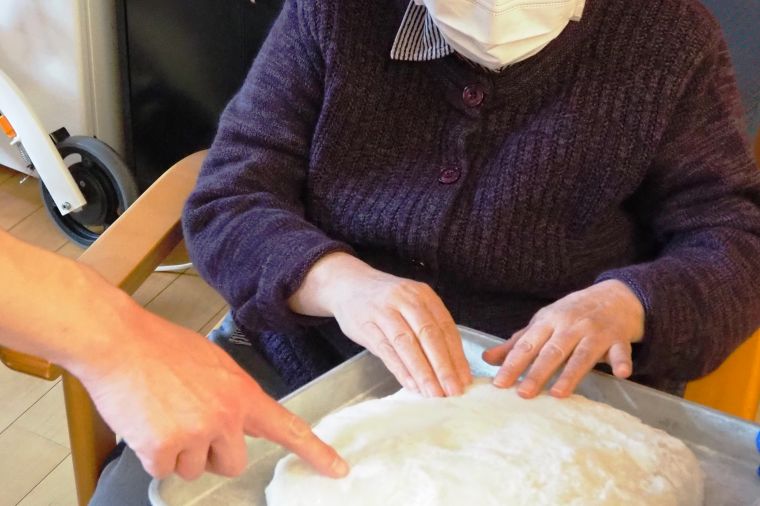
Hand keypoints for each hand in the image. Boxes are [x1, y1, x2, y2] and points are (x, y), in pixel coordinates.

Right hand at [71, 304, 348, 480]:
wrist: (119, 341)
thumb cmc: (162, 347)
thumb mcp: (214, 365)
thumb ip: (234, 394)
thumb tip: (242, 420)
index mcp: (242, 393)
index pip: (288, 428)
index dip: (315, 452)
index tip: (338, 469)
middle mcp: (225, 416)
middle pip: (233, 463)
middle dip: (213, 453)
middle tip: (189, 423)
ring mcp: (195, 433)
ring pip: (195, 469)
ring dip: (179, 452)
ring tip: (163, 415)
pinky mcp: (163, 448)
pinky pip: (163, 470)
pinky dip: (153, 454)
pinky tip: (146, 423)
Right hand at [289, 253, 471, 396]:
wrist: (347, 284)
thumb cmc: (386, 300)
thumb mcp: (411, 303)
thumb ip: (429, 328)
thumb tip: (452, 366)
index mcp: (423, 295)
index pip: (445, 327)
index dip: (457, 355)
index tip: (465, 379)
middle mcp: (405, 300)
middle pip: (429, 335)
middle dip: (443, 366)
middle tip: (453, 391)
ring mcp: (384, 311)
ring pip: (407, 344)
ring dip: (422, 372)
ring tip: (434, 394)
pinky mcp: (365, 324)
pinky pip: (386, 350)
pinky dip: (400, 369)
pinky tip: (411, 385)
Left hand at [482, 280, 643, 398]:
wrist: (615, 295)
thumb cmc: (572, 313)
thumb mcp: (543, 323)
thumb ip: (517, 342)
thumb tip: (487, 359)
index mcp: (548, 321)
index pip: (527, 345)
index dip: (512, 364)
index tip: (499, 383)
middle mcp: (570, 326)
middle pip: (552, 351)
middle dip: (537, 372)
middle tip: (523, 394)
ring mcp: (595, 332)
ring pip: (582, 355)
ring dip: (570, 374)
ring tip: (558, 393)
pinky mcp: (619, 339)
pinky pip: (621, 351)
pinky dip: (621, 362)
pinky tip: (621, 373)